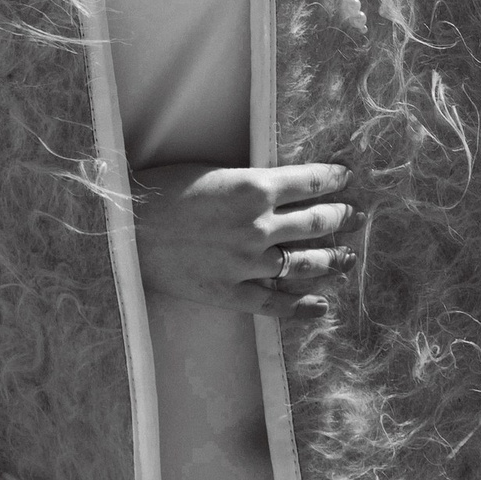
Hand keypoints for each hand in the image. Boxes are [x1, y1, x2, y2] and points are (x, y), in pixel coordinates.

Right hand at [128, 161, 358, 318]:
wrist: (125, 228)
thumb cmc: (163, 190)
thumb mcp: (214, 172)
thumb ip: (250, 182)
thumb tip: (281, 187)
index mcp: (254, 186)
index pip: (310, 182)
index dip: (333, 180)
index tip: (346, 179)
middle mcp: (258, 225)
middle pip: (316, 222)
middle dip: (341, 217)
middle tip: (355, 216)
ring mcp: (247, 263)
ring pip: (305, 264)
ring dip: (332, 260)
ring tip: (348, 259)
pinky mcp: (231, 293)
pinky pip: (276, 304)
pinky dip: (302, 307)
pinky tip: (322, 307)